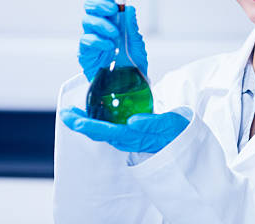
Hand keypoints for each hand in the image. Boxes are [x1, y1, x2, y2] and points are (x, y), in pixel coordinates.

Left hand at [59, 107, 189, 152]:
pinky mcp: (132, 134)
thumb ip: (152, 123)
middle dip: (80, 123)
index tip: (70, 117)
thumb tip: (132, 121)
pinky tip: (97, 113)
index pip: (104, 131)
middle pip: (99, 133)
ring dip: (88, 122)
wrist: (187, 141)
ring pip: (104, 132)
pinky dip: (100, 121)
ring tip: (76, 112)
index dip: (85, 124)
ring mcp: (130, 137)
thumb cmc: (178, 132)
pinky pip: (111, 129)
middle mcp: (128, 139)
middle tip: (66, 112)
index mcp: (134, 136)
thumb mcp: (170, 124)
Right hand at [78, 0, 147, 80]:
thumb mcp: (137, 44)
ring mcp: (91, 40)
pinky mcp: (85, 54)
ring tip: (115, 35)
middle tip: (112, 10)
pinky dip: (98, 41)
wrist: (130, 86)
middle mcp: (99, 28)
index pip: (103, 2)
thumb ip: (131, 27)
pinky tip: (109, 46)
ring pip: (87, 21)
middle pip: (90, 7)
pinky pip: (85, 41)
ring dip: (102, 24)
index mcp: (112, 22)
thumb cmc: (133, 63)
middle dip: (99, 4)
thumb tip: (129, 9)